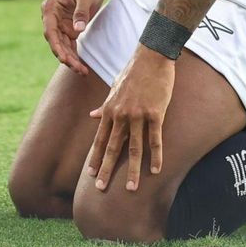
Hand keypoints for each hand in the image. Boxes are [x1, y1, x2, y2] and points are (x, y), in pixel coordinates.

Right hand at [40, 0, 110, 73]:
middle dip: (65, 56)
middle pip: (56, 41)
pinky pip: (70, 46)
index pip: (49, 30)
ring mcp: (61, 25)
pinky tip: (82, 67)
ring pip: (63, 46)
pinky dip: (75, 56)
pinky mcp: (70, 29)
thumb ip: (81, 12)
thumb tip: (77, 31)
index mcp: (50, 8)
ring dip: (71, 59)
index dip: (55, 45)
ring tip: (82, 72)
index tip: (63, 58)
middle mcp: (52, 18)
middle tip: (77, 68)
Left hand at [87, 48, 175, 192]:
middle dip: (106, 169)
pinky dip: (156, 156)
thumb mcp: (114, 89)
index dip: (95, 157)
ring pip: (134, 148)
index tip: (89, 174)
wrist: (151, 57)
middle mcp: (121, 115)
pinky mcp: (156, 113)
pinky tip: (156, 171)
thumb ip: (104, 106)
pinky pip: (155, 139)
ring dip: (131, 170)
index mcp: (110, 110)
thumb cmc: (133, 72)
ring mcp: (138, 115)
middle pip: (113, 148)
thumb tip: (92, 116)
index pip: (100, 139)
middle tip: (100, 189)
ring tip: (130, 188)